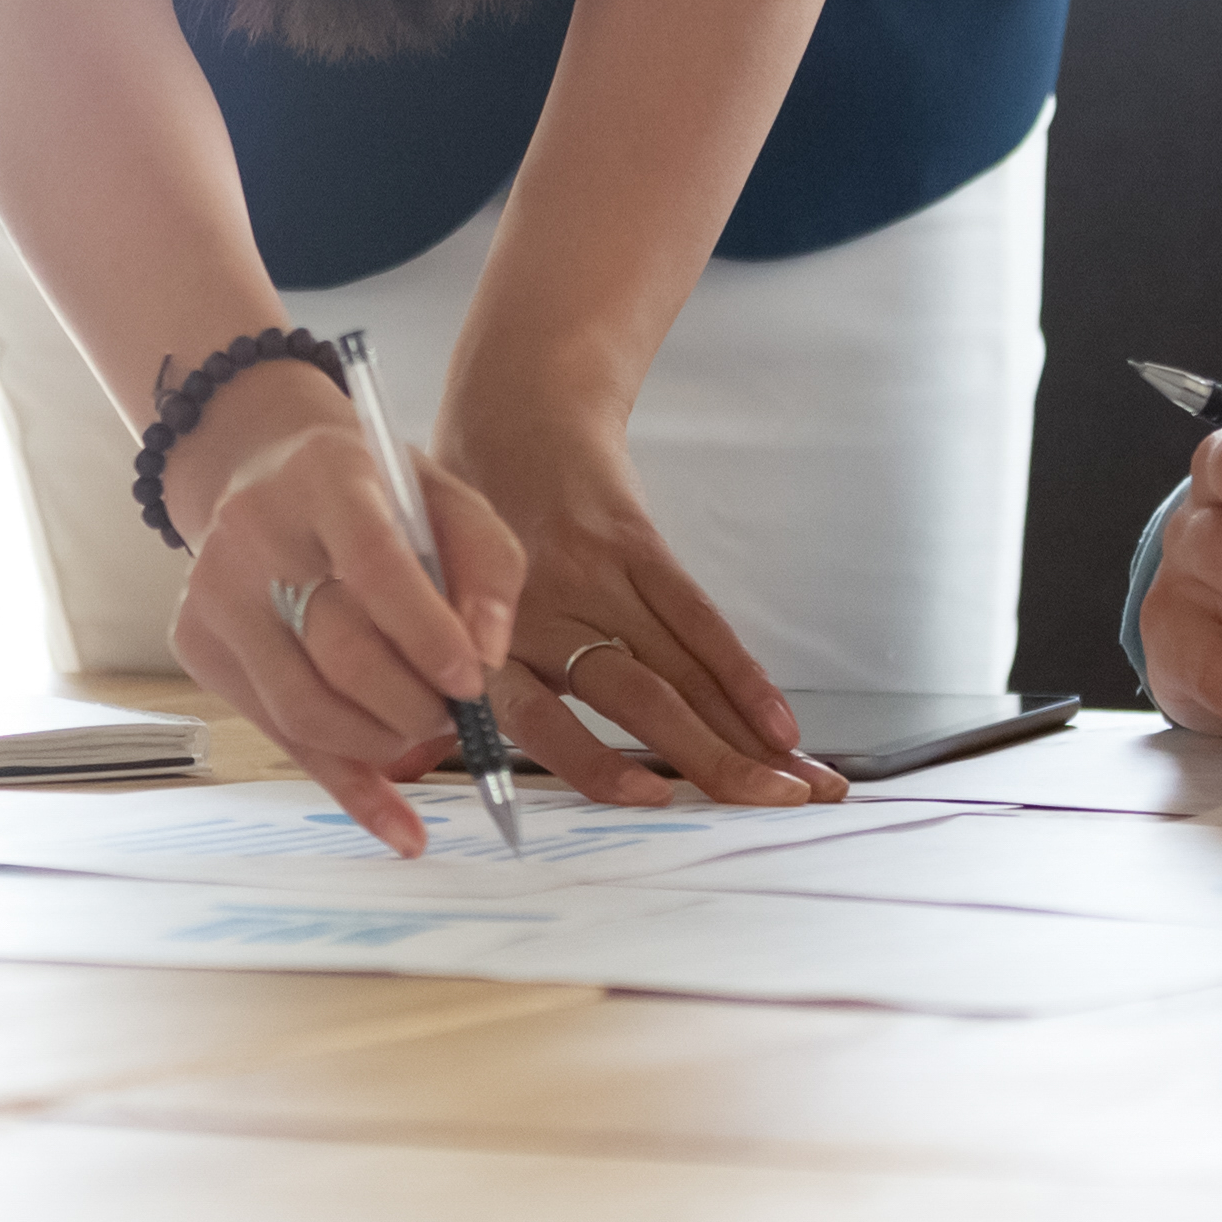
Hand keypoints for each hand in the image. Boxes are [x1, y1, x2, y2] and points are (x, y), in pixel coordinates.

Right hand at [159, 360, 526, 853]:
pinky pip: (280, 737)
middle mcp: (251, 531)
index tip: (472, 681)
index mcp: (324, 476)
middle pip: (338, 650)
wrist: (266, 470)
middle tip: (458, 715)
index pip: (372, 560)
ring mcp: (212, 592)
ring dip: (384, 744)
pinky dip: (348, 787)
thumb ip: (486, 569)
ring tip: (426, 732)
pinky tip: (399, 823)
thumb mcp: (446, 499)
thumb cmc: (375, 492)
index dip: (426, 633)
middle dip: (415, 704)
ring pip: (303, 708)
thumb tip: (485, 660)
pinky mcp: (197, 644)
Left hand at [426, 380, 846, 809]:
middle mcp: (543, 610)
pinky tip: (778, 722)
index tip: (653, 799)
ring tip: (798, 785)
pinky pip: (696, 616)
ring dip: (746, 732)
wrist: (509, 412)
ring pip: (680, 667)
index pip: (539, 716)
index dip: (597, 762)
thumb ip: (447, 682)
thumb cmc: (464, 524)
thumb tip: (422, 768)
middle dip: (713, 760)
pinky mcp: (639, 544)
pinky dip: (742, 672)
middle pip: (638, 698)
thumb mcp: (432, 599)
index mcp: (484, 637)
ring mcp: (598, 575)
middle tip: (774, 810)